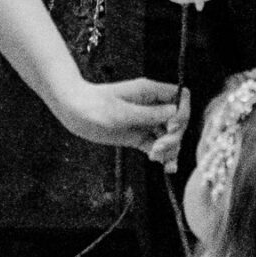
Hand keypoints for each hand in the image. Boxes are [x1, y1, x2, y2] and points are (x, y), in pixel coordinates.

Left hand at [53, 73, 181, 155]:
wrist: (73, 111)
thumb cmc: (94, 106)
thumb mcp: (122, 112)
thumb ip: (149, 114)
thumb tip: (174, 113)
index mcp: (150, 92)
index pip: (180, 97)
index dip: (182, 113)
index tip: (171, 127)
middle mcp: (151, 106)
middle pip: (178, 121)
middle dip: (173, 136)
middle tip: (158, 148)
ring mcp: (145, 122)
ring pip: (169, 136)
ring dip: (169, 149)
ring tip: (156, 158)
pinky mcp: (138, 136)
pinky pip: (157, 146)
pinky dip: (162, 155)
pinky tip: (162, 164)